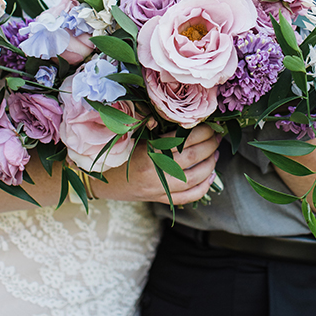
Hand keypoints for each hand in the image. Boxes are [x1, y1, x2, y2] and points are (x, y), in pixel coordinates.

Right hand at [97, 124, 220, 204]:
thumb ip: (153, 126)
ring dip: (210, 165)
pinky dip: (203, 188)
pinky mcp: (159, 199)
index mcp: (148, 153)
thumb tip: (180, 116)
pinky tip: (210, 177)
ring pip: (194, 179)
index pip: (184, 141)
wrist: (97, 179)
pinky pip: (187, 197)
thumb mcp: (131, 135)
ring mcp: (158, 189)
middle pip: (193, 158)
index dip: (202, 132)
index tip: (211, 125)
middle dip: (210, 145)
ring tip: (215, 153)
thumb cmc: (115, 152)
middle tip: (218, 136)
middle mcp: (155, 173)